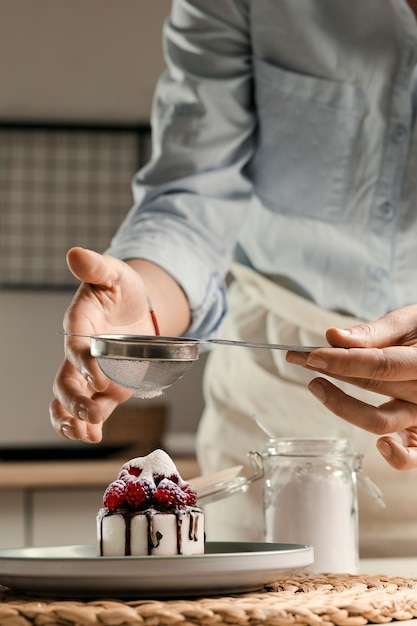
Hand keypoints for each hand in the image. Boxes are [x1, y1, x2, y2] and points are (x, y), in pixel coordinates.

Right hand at [50, 247, 155, 442]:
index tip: (97, 376)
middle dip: (74, 400)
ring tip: (85, 433)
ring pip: (69, 400)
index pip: (75, 346)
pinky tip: (93, 435)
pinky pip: (90, 408)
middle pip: (65, 381)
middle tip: (90, 412)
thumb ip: (97, 267)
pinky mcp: (105, 385)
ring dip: (74, 418)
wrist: (136, 305)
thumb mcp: (114, 273)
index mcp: (79, 325)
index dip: (83, 362)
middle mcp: (80, 353)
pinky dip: (88, 424)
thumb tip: (75, 254)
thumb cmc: (121, 288)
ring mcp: (90, 374)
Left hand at [286, 304, 416, 469]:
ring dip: (342, 405)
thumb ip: (377, 332)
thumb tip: (334, 337)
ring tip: (315, 385)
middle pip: (374, 386)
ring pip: (382, 422)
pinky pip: (413, 457)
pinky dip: (396, 457)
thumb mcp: (412, 321)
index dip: (343, 361)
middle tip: (299, 357)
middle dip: (331, 370)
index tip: (311, 355)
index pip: (380, 364)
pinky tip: (377, 444)